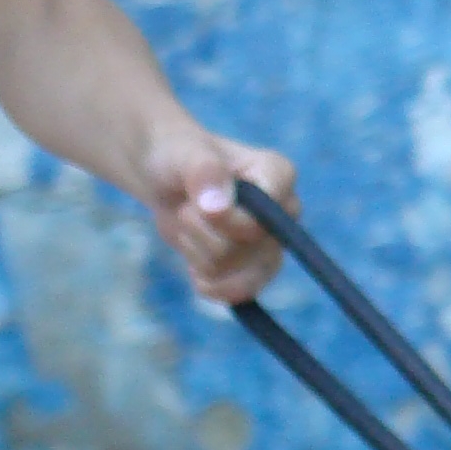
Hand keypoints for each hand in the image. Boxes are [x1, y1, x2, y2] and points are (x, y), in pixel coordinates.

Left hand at [144, 126, 297, 307]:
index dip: (225, 219)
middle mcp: (284, 211)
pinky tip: (194, 265)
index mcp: (278, 174)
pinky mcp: (255, 268)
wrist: (165, 178)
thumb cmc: (179, 156)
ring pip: (237, 275)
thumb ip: (204, 173)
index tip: (199, 201)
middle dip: (203, 234)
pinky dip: (208, 283)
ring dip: (199, 254)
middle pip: (247, 251)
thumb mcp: (184, 155)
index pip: (263, 217)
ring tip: (191, 226)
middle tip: (189, 207)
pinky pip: (239, 294)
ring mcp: (272, 242)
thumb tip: (217, 208)